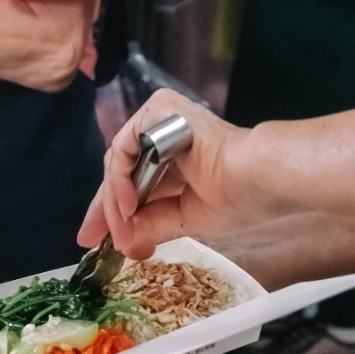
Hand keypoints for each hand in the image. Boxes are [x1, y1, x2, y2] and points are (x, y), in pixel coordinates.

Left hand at [78, 88, 275, 258]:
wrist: (260, 177)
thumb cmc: (239, 196)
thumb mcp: (184, 217)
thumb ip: (151, 224)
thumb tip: (126, 243)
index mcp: (177, 152)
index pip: (133, 182)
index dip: (114, 212)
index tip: (97, 241)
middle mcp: (165, 130)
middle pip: (121, 171)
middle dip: (106, 209)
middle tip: (93, 240)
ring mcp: (160, 117)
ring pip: (119, 163)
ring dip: (115, 204)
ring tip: (121, 234)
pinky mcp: (158, 110)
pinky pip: (124, 149)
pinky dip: (120, 181)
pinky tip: (127, 207)